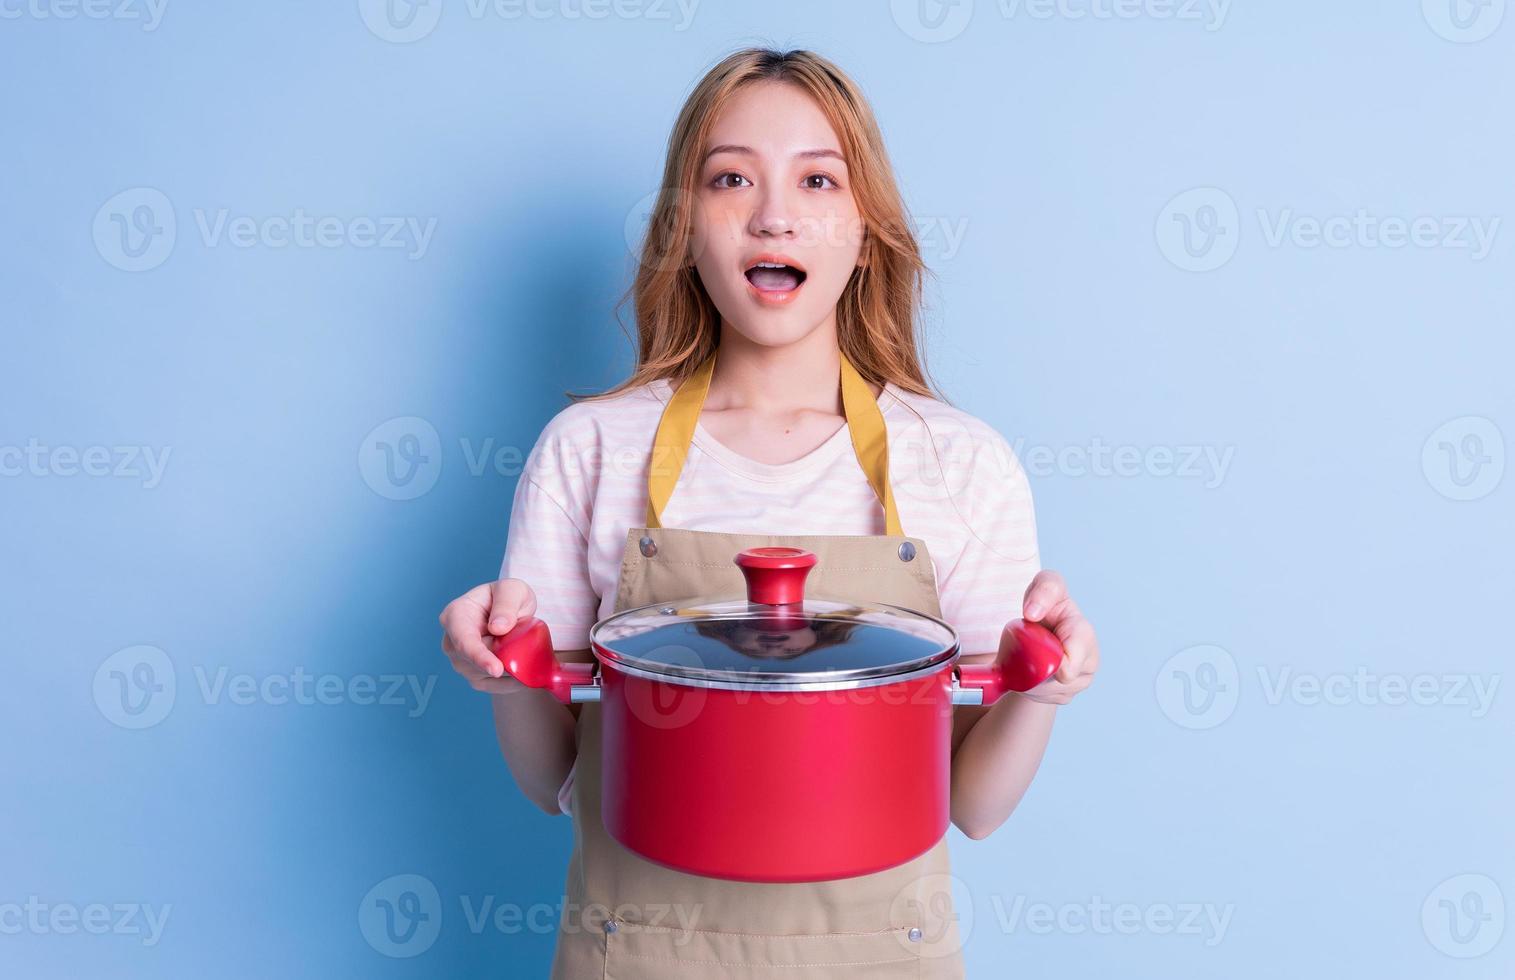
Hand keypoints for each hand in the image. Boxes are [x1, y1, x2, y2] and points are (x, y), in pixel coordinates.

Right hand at [439, 578, 538, 694]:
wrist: (511, 613)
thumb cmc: (508, 597)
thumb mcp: (512, 589)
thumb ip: (506, 604)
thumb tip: (497, 628)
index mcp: (455, 616)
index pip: (464, 640)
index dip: (479, 656)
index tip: (496, 669)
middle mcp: (452, 642)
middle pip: (476, 662)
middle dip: (504, 659)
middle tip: (527, 647)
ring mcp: (462, 663)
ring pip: (487, 676)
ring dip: (510, 668)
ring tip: (525, 651)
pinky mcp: (475, 678)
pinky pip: (497, 686)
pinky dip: (514, 681)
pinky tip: (525, 669)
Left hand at [1017, 570, 1098, 704]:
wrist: (1043, 626)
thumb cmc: (1046, 603)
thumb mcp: (1046, 585)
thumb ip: (1044, 589)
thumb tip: (1033, 613)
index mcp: (1084, 635)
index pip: (1071, 663)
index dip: (1050, 663)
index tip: (1032, 649)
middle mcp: (1089, 661)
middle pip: (1055, 682)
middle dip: (1032, 670)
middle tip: (1022, 652)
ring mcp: (1079, 682)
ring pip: (1045, 692)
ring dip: (1028, 678)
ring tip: (1025, 658)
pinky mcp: (1066, 695)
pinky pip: (1042, 699)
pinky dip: (1029, 687)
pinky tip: (1030, 670)